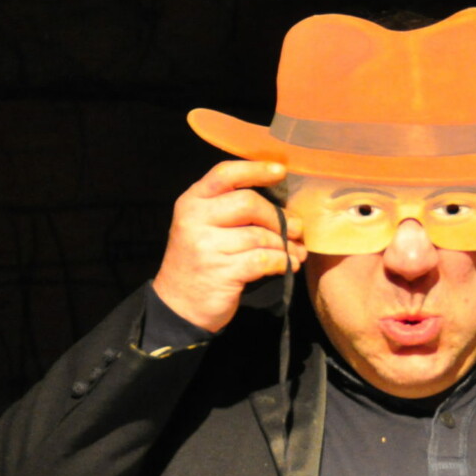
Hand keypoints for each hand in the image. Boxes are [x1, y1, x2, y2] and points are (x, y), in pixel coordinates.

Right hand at [151, 160, 306, 332]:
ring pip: (260, 235)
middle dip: (277, 217)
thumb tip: (283, 205)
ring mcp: (206, 246)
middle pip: (248, 203)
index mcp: (192, 201)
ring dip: (285, 245)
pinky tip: (288, 265)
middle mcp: (195, 219)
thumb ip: (230, 209)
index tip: (280, 171)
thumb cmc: (201, 261)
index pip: (225, 174)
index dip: (255, 169)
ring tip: (296, 252)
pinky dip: (282, 262)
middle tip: (295, 229)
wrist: (179, 306)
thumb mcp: (204, 227)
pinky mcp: (221, 272)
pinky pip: (263, 259)